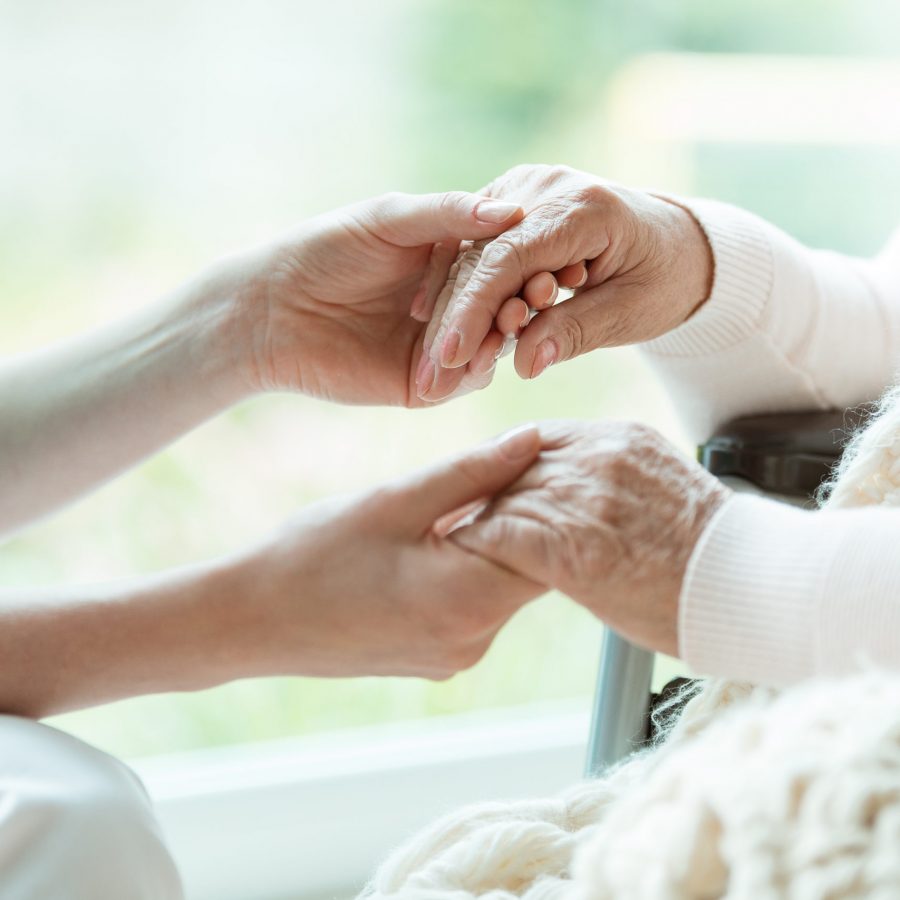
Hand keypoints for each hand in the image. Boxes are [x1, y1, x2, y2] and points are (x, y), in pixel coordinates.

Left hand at [225, 191, 522, 405]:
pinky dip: (474, 369)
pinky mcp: (424, 384)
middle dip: (519, 302)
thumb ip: (449, 214)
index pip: (501, 262)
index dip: (523, 261)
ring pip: (489, 345)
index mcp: (449, 259)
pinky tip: (480, 357)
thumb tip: (513, 211)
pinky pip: (462, 379)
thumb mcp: (390, 218)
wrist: (274, 309)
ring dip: (502, 336)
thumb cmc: (326, 249)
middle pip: (502, 306)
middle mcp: (450, 303)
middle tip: (538, 296)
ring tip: (510, 325)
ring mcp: (440, 345)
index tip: (549, 257)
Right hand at [228, 426, 544, 678]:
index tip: (535, 458)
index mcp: (468, 602)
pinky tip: (439, 538)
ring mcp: (457, 657)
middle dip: (523, 515)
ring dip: (496, 541)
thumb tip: (534, 439)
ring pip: (504, 584)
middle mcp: (474, 642)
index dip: (548, 496)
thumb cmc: (314, 554)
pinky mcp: (441, 659)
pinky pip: (477, 605)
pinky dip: (472, 568)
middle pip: (532, 567)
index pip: (550, 546)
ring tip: (462, 500)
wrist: (252, 621)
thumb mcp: (396, 500)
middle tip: (501, 467)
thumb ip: (473, 471)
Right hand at [419, 165, 712, 400]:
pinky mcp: (510, 204)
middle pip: (480, 257)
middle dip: (454, 322)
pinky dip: (458, 291)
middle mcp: (545, 187)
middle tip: (430, 381)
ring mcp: (523, 190)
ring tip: (434, 369)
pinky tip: (437, 328)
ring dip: (450, 312)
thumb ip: (576, 332)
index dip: (475, 310)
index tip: (451, 358)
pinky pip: (473, 250)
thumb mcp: (630, 313)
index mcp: (582, 207)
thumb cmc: (662, 279)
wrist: (675, 243)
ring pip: (468, 255)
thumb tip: (524, 366)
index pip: (509, 258)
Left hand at [450, 421, 729, 655]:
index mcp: (620, 438)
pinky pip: (499, 534)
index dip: (508, 464)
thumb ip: (616, 478)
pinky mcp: (569, 545)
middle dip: (483, 491)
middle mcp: (597, 456)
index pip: (540, 439)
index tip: (488, 487)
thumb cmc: (712, 554)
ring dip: (473, 520)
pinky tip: (461, 559)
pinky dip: (475, 545)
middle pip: (513, 463)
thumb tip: (582, 494)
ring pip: (501, 496)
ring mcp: (583, 497)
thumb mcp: (664, 489)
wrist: (752, 588)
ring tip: (449, 540)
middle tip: (454, 514)